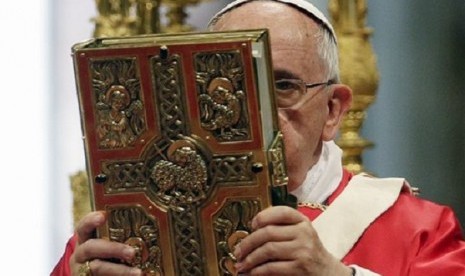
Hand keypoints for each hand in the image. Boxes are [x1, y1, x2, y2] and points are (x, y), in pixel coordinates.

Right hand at [69, 211, 141, 275]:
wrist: (94, 274)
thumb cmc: (108, 254)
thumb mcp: (110, 242)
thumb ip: (122, 236)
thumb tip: (149, 228)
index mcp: (86, 239)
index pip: (84, 226)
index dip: (91, 220)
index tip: (103, 216)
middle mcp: (81, 254)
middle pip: (91, 248)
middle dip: (113, 249)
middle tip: (132, 253)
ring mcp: (82, 269)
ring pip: (97, 268)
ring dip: (119, 270)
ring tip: (138, 273)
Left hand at [233, 206, 351, 275]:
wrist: (328, 273)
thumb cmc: (307, 252)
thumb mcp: (300, 234)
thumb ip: (281, 228)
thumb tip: (251, 232)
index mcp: (303, 221)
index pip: (281, 212)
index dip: (263, 216)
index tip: (251, 225)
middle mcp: (304, 233)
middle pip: (268, 232)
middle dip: (248, 242)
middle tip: (238, 251)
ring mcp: (303, 250)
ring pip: (268, 249)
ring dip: (250, 258)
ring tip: (242, 264)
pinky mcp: (300, 268)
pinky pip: (272, 267)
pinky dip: (257, 271)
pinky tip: (251, 272)